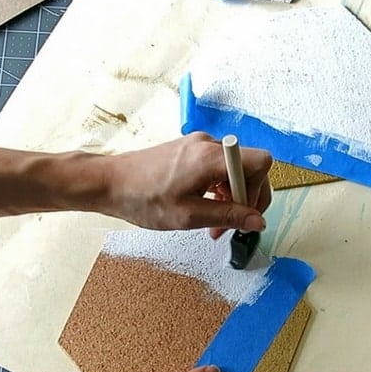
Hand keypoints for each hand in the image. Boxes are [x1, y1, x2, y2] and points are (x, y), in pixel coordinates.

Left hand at [101, 132, 272, 236]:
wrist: (109, 183)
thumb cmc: (143, 198)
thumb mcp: (190, 216)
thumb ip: (229, 216)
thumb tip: (257, 221)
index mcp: (211, 157)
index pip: (260, 162)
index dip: (259, 190)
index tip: (244, 212)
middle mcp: (208, 145)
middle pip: (248, 168)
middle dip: (244, 199)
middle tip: (229, 227)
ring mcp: (198, 146)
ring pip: (233, 171)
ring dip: (230, 198)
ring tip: (213, 223)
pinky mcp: (190, 151)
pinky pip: (217, 168)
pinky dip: (218, 189)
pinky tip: (204, 207)